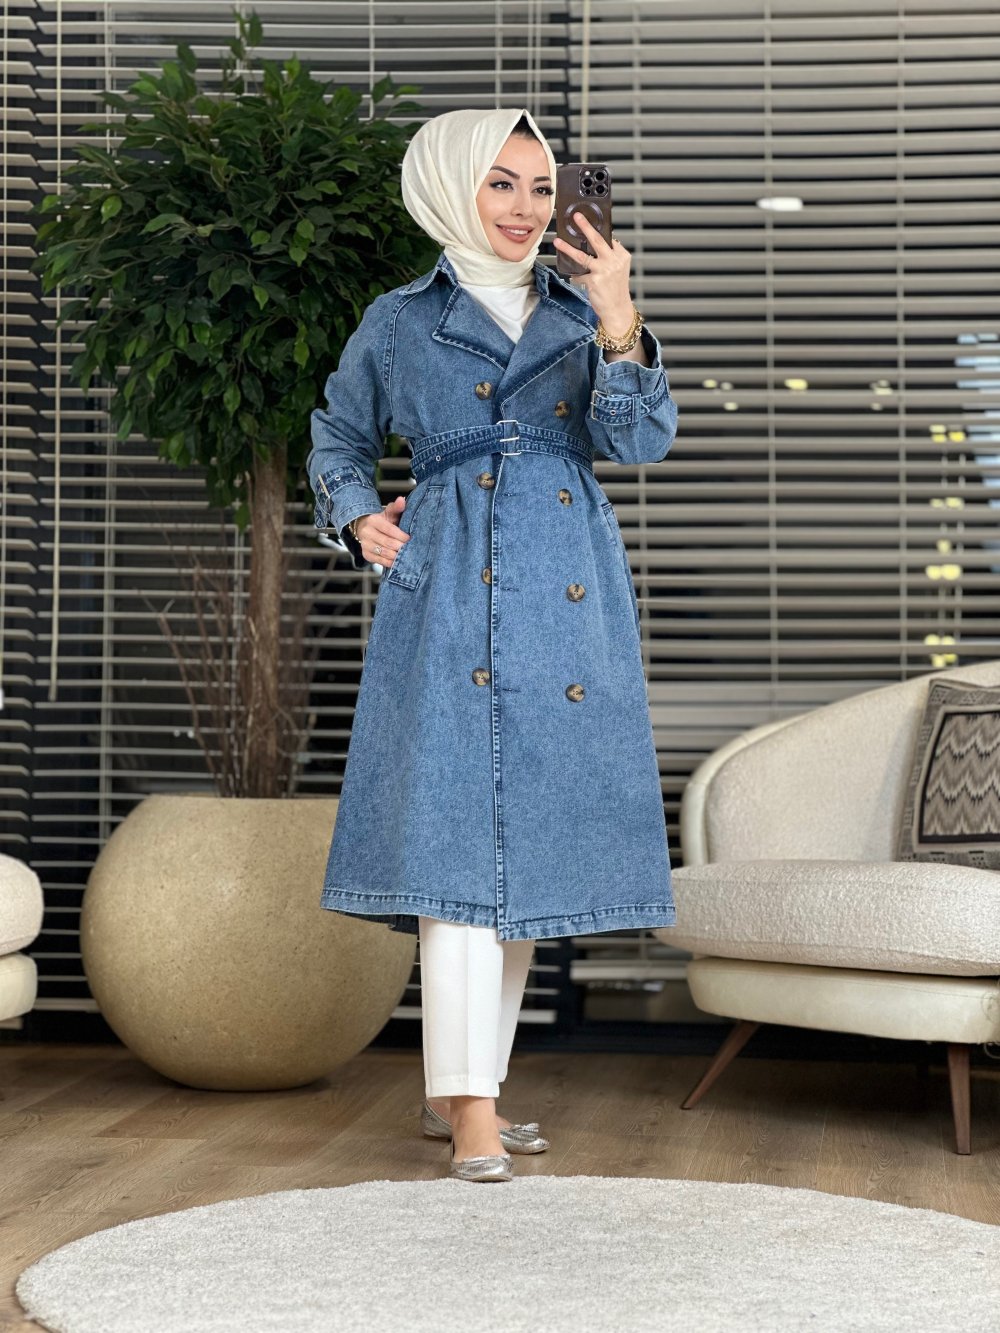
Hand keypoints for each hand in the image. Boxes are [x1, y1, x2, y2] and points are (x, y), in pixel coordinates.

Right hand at [354, 497, 409, 566]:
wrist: (367, 528)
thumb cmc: (383, 521)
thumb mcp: (389, 513)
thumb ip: (396, 507)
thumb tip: (401, 500)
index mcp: (373, 521)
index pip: (389, 529)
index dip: (401, 535)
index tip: (410, 539)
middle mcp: (367, 533)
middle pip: (388, 543)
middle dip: (401, 547)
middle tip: (411, 549)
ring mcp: (365, 545)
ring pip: (385, 553)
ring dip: (397, 556)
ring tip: (406, 555)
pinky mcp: (366, 555)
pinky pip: (381, 561)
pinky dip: (391, 562)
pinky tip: (398, 560)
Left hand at [553, 212, 634, 336]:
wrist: (617, 310)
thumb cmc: (616, 290)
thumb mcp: (618, 270)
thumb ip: (609, 257)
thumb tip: (592, 247)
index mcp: (622, 256)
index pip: (608, 240)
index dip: (597, 230)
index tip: (586, 220)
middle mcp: (614, 261)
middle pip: (597, 239)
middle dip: (586, 226)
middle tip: (577, 216)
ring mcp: (604, 270)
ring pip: (582, 256)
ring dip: (568, 248)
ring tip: (558, 242)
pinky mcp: (594, 280)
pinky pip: (579, 276)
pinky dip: (577, 278)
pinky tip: (579, 280)